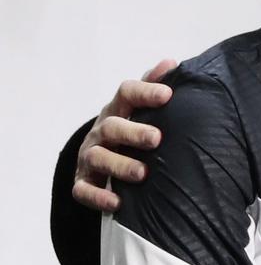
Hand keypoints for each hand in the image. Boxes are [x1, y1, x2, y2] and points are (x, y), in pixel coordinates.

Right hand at [72, 59, 176, 211]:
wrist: (101, 156)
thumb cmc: (131, 127)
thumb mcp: (141, 107)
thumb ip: (155, 86)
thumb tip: (172, 63)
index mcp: (118, 109)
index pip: (127, 93)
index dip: (146, 92)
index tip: (167, 95)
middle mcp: (102, 130)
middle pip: (112, 127)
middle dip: (133, 132)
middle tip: (156, 139)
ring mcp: (90, 156)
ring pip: (98, 158)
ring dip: (119, 165)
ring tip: (142, 174)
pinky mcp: (83, 180)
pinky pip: (84, 190)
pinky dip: (98, 197)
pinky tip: (117, 202)